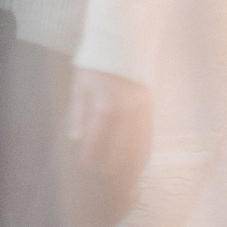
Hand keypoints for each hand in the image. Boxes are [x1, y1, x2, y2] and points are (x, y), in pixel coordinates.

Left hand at [66, 67, 150, 185]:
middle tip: (107, 181)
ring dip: (132, 164)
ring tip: (125, 180)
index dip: (91, 155)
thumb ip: (78, 114)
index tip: (86, 167)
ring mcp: (142, 111)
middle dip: (114, 166)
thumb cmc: (95, 67)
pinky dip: (143, 151)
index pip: (97, 139)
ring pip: (139, 145)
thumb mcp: (80, 87)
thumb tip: (76, 138)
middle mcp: (127, 112)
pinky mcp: (150, 109)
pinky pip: (148, 136)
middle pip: (121, 149)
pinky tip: (138, 161)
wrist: (122, 46)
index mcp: (105, 106)